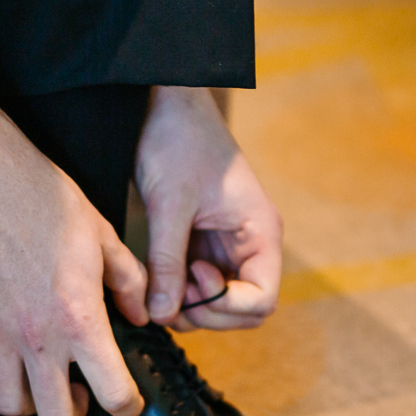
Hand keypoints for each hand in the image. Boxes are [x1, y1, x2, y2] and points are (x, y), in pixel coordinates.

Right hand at [0, 59, 148, 415]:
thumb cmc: (44, 201)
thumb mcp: (104, 237)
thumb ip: (130, 283)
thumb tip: (141, 314)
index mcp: (79, 319)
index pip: (113, 394)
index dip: (128, 407)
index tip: (129, 402)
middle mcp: (35, 337)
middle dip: (78, 412)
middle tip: (84, 391)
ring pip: (10, 405)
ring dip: (32, 400)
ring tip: (43, 376)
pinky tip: (11, 352)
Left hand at [136, 86, 282, 330]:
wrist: (163, 99)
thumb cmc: (176, 139)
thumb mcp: (169, 204)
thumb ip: (168, 263)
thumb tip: (164, 315)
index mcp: (260, 232)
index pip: (262, 299)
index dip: (226, 307)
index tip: (193, 282)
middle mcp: (248, 244)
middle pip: (242, 309)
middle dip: (205, 313)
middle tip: (168, 293)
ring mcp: (225, 245)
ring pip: (216, 302)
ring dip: (188, 306)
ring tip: (157, 283)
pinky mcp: (200, 242)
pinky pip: (195, 284)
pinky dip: (175, 290)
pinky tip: (153, 277)